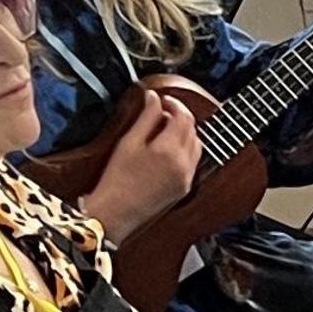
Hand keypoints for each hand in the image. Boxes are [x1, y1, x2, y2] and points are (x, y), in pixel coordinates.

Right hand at [80, 90, 201, 232]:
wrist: (116, 213)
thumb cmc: (116, 179)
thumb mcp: (128, 142)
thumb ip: (145, 117)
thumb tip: (153, 97)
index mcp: (169, 150)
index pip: (184, 117)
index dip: (174, 103)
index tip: (162, 100)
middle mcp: (184, 164)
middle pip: (192, 130)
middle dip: (179, 117)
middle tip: (160, 112)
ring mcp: (187, 177)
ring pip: (197, 145)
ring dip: (185, 133)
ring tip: (163, 130)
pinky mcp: (185, 187)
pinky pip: (193, 161)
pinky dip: (185, 150)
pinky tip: (166, 150)